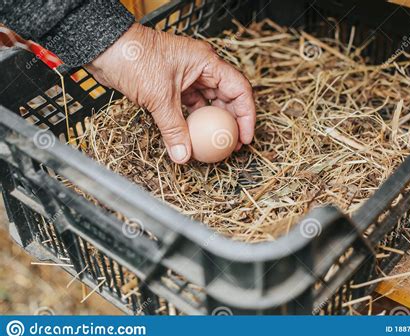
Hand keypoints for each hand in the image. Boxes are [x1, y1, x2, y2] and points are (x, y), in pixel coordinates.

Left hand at [86, 23, 255, 163]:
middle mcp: (201, 68)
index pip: (239, 89)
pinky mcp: (173, 86)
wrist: (105, 48)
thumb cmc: (134, 58)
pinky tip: (194, 137)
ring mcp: (188, 77)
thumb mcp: (159, 97)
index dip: (246, 115)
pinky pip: (191, 106)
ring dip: (212, 124)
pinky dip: (193, 122)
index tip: (245, 137)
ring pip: (209, 103)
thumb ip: (174, 128)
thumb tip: (183, 156)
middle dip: (232, 122)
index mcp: (206, 62)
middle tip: (233, 145)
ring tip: (215, 144)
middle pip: (227, 97)